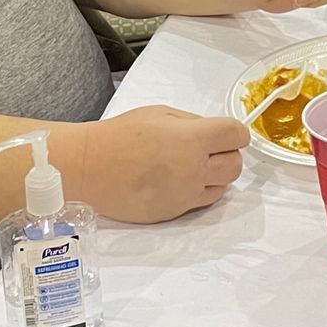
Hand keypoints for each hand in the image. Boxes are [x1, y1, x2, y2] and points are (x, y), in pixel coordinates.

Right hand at [76, 106, 249, 222]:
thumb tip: (213, 133)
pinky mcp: (173, 213)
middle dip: (228, 155)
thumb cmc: (121, 134)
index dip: (236, 133)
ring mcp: (185, 195)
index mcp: (193, 140)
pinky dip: (195, 192)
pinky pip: (198, 202)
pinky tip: (176, 181)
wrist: (89, 166)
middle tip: (211, 150)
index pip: (237, 135)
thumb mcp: (161, 113)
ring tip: (192, 167)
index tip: (227, 133)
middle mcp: (195, 170)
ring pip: (221, 188)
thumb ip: (193, 123)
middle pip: (236, 166)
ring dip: (215, 176)